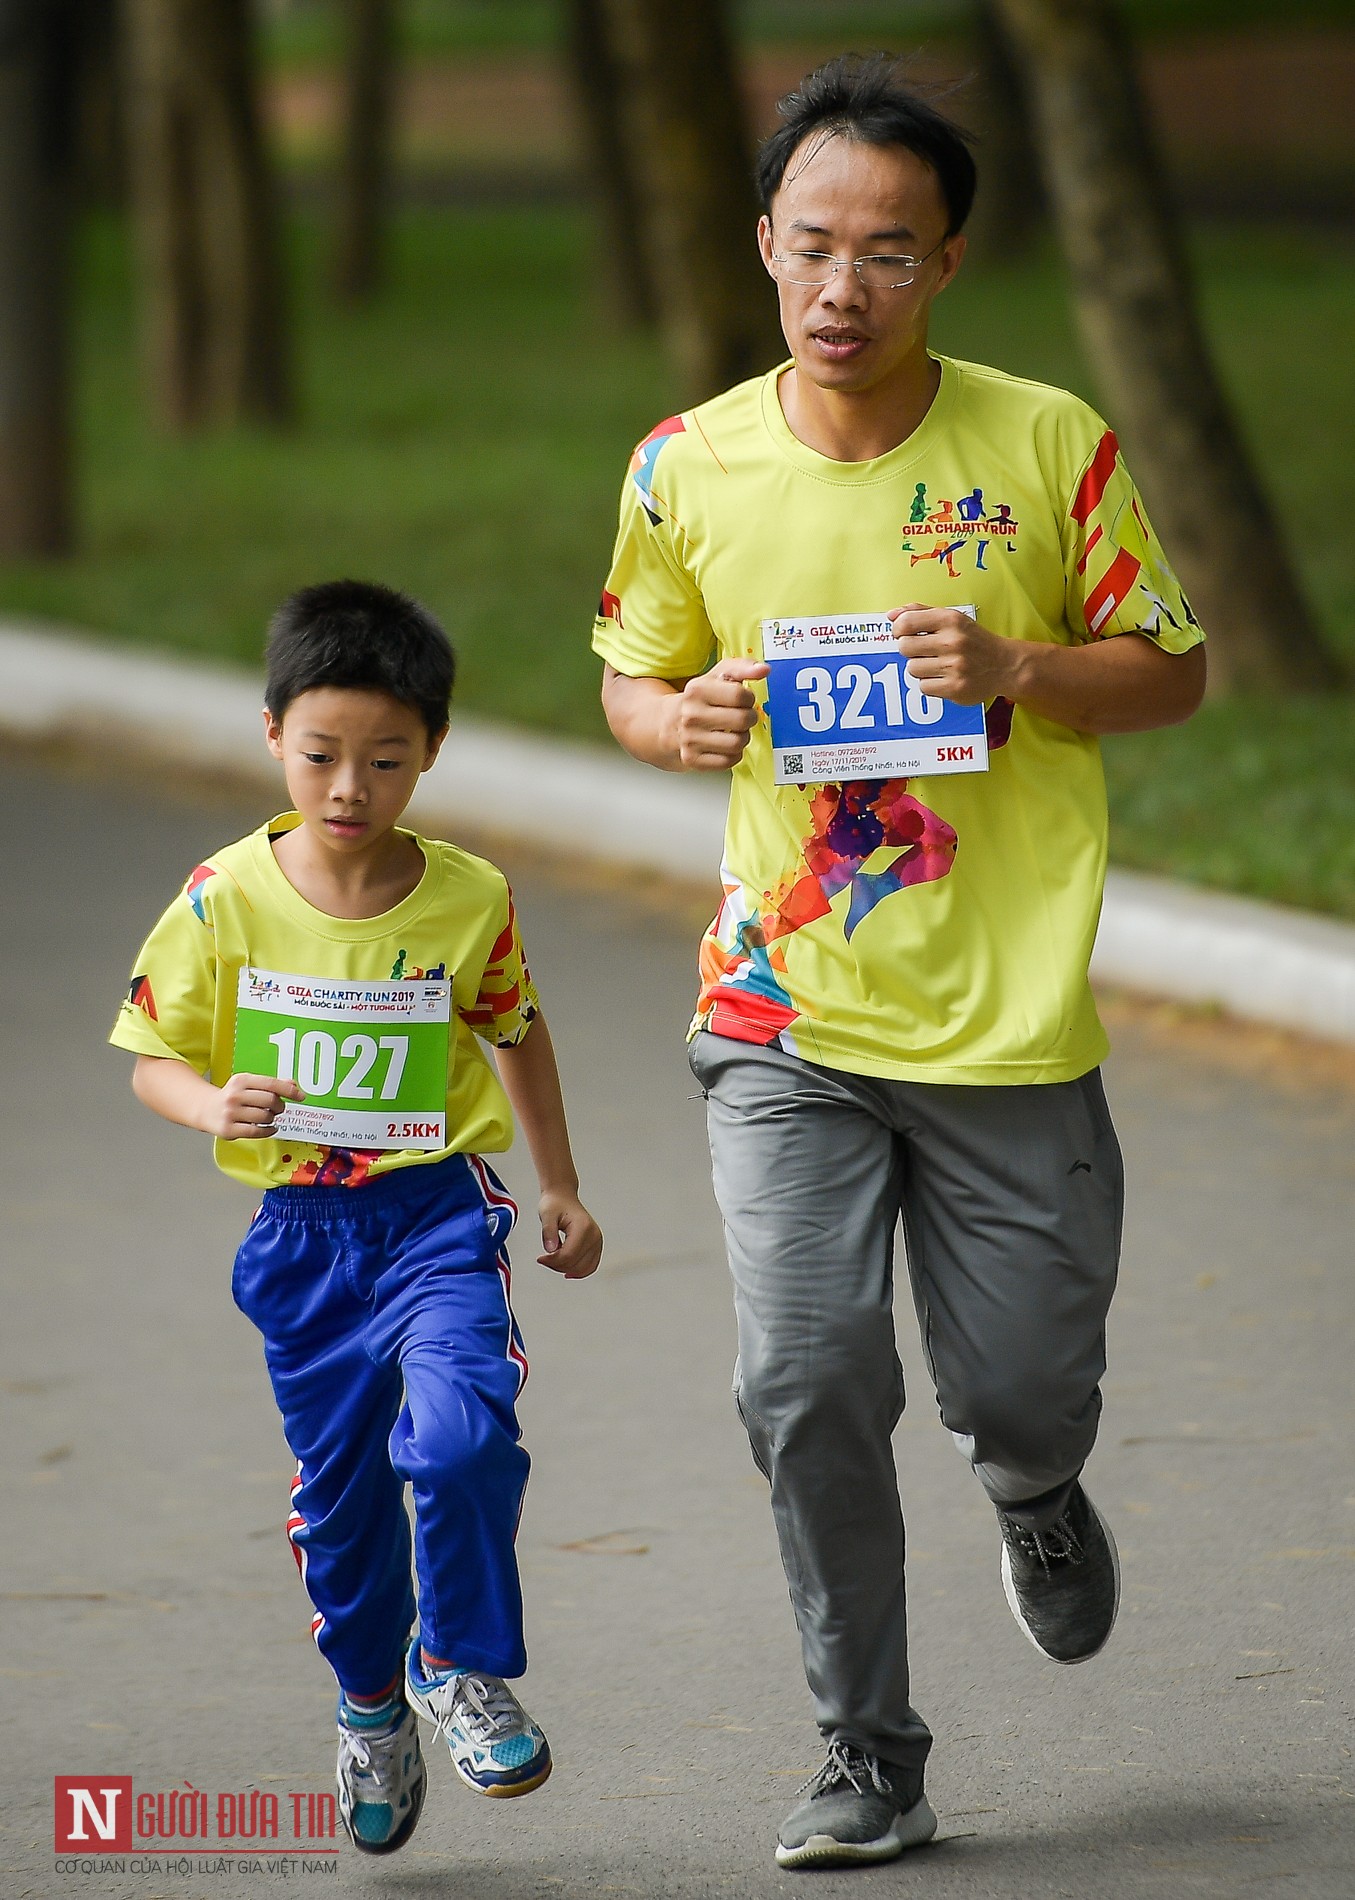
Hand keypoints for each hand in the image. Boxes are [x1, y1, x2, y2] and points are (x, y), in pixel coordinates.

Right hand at [207, 1072, 304, 1139]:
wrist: (206, 1109)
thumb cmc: (232, 1096)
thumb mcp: (248, 1084)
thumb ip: (271, 1084)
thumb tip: (294, 1085)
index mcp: (241, 1080)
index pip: (271, 1083)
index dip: (289, 1090)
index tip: (300, 1096)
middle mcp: (235, 1095)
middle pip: (270, 1101)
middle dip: (279, 1106)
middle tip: (277, 1108)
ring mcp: (231, 1113)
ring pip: (265, 1117)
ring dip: (272, 1119)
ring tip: (266, 1117)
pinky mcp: (229, 1129)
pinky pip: (257, 1132)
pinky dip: (268, 1131)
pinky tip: (268, 1128)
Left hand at [536, 1188, 602, 1279]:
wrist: (563, 1197)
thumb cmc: (555, 1204)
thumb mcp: (547, 1215)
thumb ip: (548, 1232)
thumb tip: (550, 1251)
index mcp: (583, 1227)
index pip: (569, 1255)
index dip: (552, 1261)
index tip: (540, 1258)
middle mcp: (594, 1235)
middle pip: (575, 1264)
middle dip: (557, 1265)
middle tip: (544, 1258)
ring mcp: (597, 1241)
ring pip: (583, 1268)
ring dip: (566, 1269)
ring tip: (553, 1260)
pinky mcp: (596, 1246)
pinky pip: (590, 1266)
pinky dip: (578, 1271)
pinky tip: (566, 1270)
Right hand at [672, 658, 769, 770]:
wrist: (669, 723)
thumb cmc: (699, 699)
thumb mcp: (717, 675)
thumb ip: (743, 668)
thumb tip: (763, 670)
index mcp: (697, 690)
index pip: (740, 695)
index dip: (749, 698)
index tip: (743, 699)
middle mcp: (691, 715)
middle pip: (742, 720)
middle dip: (749, 718)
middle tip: (742, 716)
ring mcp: (690, 739)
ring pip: (737, 743)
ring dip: (742, 737)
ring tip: (734, 731)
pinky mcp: (692, 759)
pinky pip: (728, 761)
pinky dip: (733, 755)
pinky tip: (725, 745)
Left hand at [889, 604, 1020, 705]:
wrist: (1006, 665)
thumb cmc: (973, 640)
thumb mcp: (952, 619)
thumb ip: (920, 613)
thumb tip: (891, 615)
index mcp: (951, 620)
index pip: (906, 623)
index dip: (898, 629)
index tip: (903, 633)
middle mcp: (953, 642)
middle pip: (904, 647)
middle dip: (910, 649)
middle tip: (924, 651)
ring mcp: (955, 667)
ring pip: (912, 669)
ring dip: (920, 668)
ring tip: (937, 664)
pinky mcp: (955, 688)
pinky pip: (923, 687)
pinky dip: (930, 683)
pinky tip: (944, 677)